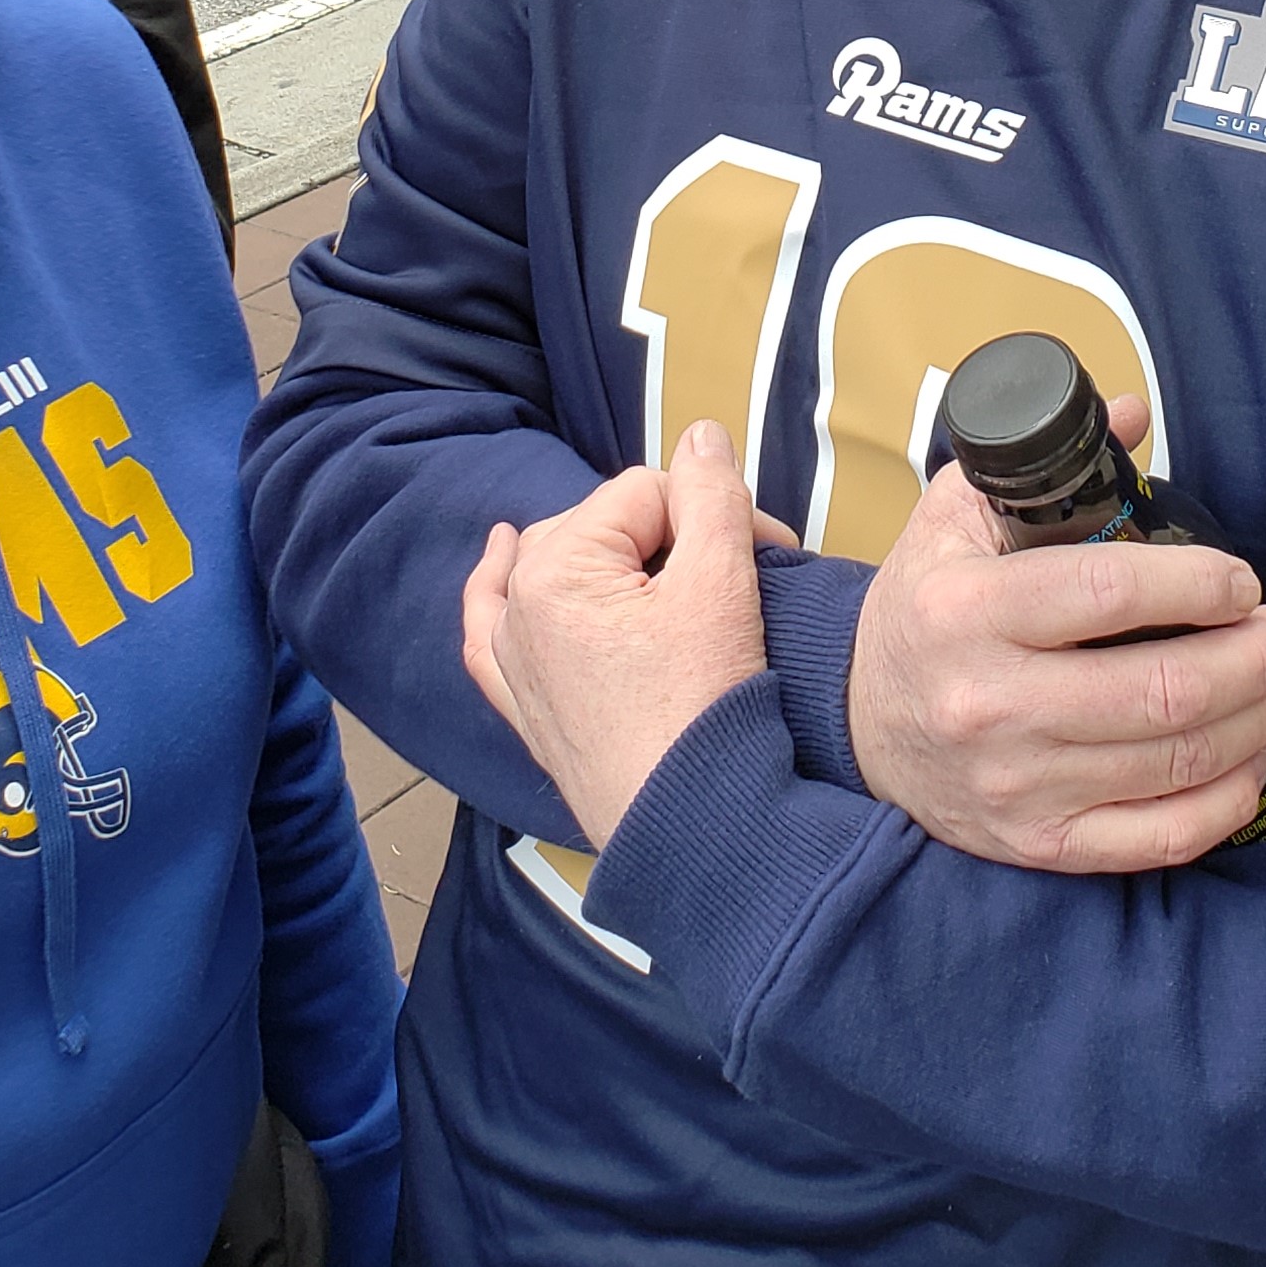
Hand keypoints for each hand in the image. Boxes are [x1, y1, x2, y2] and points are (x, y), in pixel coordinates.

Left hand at [462, 419, 769, 852]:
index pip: (649, 493)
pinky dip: (495, 591)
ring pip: (552, 565)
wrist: (689, 830)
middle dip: (674, 539)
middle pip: (605, 527)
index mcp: (558, 566)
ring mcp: (514, 660)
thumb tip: (699, 436)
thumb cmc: (704, 709)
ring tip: (653, 562)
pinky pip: (491, 630)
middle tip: (740, 580)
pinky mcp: (521, 705)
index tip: (774, 555)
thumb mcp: (722, 586)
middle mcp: (519, 606)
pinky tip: (498, 556)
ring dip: (599, 553)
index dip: (717, 512)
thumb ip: (712, 496)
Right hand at [847, 396, 1265, 873]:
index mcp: (965, 611)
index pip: (1108, 593)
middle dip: (1252, 656)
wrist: (860, 728)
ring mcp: (1019, 785)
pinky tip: (1252, 755)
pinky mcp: (1041, 845)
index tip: (1241, 580)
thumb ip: (1044, 464)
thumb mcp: (954, 520)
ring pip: (1177, 760)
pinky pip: (1162, 836)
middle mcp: (990, 704)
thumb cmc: (924, 612)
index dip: (1199, 584)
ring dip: (1260, 717)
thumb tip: (1136, 412)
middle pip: (1163, 690)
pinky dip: (1228, 797)